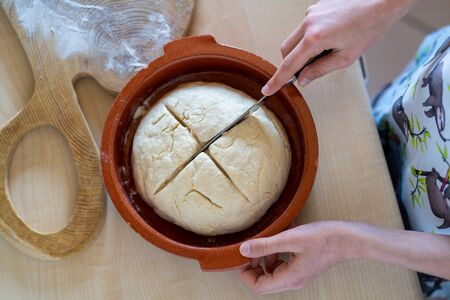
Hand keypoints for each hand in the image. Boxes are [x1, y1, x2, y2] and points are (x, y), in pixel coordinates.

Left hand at [238, 221, 356, 294]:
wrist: (348, 238)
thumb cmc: (323, 238)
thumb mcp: (290, 238)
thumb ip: (265, 245)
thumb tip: (243, 250)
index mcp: (289, 278)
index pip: (258, 286)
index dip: (246, 273)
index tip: (242, 256)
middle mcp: (293, 280)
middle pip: (264, 280)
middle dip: (255, 264)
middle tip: (253, 246)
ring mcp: (299, 274)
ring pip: (272, 270)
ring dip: (266, 256)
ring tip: (268, 239)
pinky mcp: (302, 266)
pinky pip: (282, 263)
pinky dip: (277, 252)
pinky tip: (280, 236)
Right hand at [261, 0, 416, 94]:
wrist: (382, 1)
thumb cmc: (370, 27)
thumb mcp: (345, 57)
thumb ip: (320, 70)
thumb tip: (303, 79)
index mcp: (315, 38)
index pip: (289, 64)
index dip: (278, 80)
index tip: (268, 89)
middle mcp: (308, 23)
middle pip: (286, 50)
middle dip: (292, 63)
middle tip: (309, 70)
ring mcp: (310, 13)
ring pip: (294, 39)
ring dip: (303, 50)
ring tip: (328, 49)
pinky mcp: (315, 7)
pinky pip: (304, 28)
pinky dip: (310, 38)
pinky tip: (331, 37)